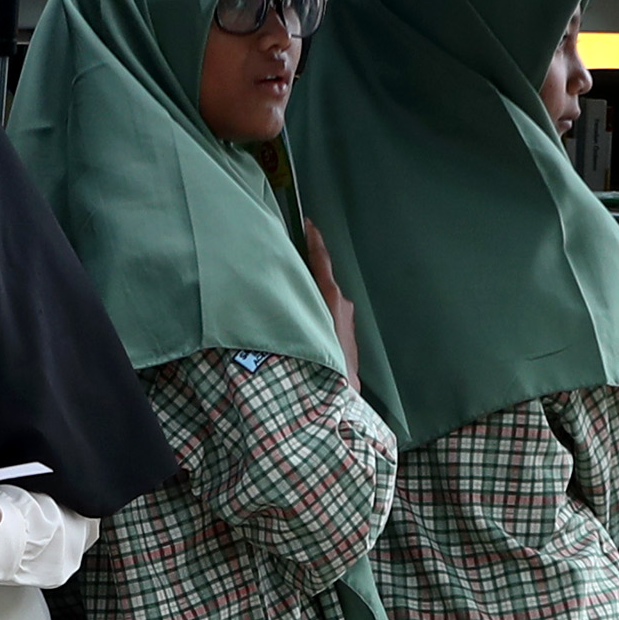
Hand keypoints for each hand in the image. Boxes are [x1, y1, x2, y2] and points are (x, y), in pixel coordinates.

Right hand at [301, 218, 358, 387]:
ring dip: (307, 296)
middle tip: (286, 260)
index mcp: (333, 299)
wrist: (343, 396)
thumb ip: (289, 309)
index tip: (308, 223)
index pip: (322, 261)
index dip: (314, 240)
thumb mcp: (303, 331)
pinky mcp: (345, 334)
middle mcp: (342, 305)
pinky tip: (300, 322)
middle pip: (320, 279)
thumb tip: (271, 293)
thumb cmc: (323, 366)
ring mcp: (346, 320)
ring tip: (287, 296)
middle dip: (304, 270)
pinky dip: (314, 311)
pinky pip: (326, 314)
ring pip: (322, 299)